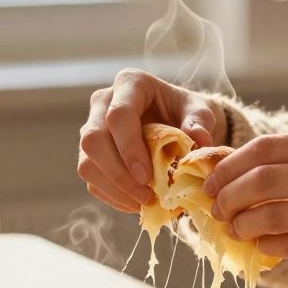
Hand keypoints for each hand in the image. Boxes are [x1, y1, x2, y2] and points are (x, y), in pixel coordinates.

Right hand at [77, 69, 227, 212]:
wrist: (176, 122)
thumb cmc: (186, 113)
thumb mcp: (200, 112)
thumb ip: (199, 123)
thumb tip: (199, 141)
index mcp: (130, 84)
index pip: (118, 115)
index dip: (129, 148)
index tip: (147, 177)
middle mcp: (102, 103)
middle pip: (93, 140)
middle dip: (118, 174)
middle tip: (146, 195)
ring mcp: (92, 129)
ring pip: (87, 163)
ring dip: (114, 189)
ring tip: (144, 202)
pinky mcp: (90, 154)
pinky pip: (91, 179)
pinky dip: (113, 196)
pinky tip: (136, 203)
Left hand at [204, 128, 287, 287]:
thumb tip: (246, 169)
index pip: (266, 147)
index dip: (228, 165)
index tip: (209, 178)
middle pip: (261, 178)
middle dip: (226, 196)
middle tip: (215, 208)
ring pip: (271, 213)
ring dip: (241, 225)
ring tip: (233, 231)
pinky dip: (266, 246)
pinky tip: (259, 247)